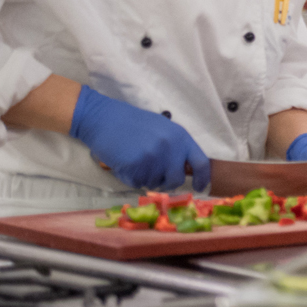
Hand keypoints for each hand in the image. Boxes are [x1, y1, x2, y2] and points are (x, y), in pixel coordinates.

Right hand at [69, 86, 210, 191]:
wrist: (104, 118)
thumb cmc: (133, 123)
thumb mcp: (163, 129)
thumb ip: (176, 147)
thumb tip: (185, 169)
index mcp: (181, 137)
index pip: (201, 162)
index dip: (203, 178)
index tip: (199, 188)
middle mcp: (171, 148)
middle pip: (177, 179)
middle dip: (166, 182)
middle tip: (153, 175)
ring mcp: (153, 157)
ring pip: (154, 183)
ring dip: (144, 178)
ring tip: (134, 160)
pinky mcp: (135, 166)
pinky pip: (136, 183)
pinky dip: (130, 178)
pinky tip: (123, 163)